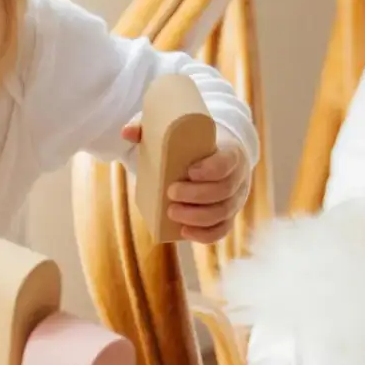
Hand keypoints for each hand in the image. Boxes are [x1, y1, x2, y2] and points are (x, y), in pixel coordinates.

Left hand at [122, 119, 251, 244]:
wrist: (215, 157)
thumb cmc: (193, 144)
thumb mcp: (177, 132)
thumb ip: (152, 130)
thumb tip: (126, 132)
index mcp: (231, 152)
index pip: (229, 162)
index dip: (212, 169)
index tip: (190, 171)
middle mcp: (238, 178)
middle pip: (224, 191)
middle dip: (197, 195)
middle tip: (171, 193)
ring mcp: (234, 200)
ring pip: (223, 213)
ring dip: (197, 217)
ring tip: (171, 213)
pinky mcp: (227, 217)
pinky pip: (221, 230)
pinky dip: (204, 234)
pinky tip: (184, 232)